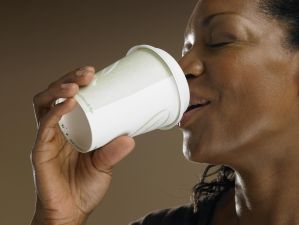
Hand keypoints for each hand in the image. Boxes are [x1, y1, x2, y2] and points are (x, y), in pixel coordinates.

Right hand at [30, 66, 134, 224]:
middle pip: (55, 95)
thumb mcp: (104, 166)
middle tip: (87, 73)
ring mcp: (48, 138)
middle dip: (69, 79)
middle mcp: (57, 129)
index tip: (94, 74)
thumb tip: (130, 138)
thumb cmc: (84, 187)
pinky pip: (44, 125)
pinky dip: (56, 111)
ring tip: (76, 83)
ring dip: (59, 89)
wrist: (71, 212)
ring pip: (44, 103)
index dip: (78, 83)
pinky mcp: (40, 150)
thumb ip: (113, 152)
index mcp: (72, 129)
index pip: (69, 98)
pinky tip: (69, 103)